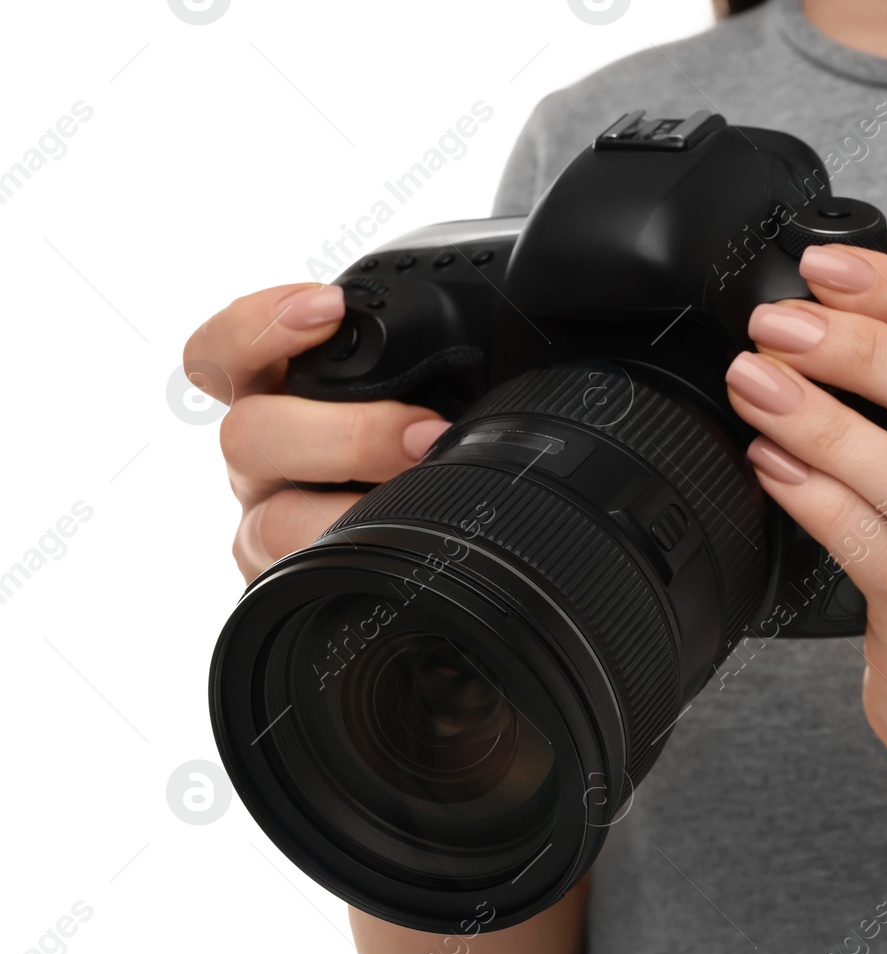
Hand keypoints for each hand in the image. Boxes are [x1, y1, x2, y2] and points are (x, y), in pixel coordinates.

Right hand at [184, 283, 451, 580]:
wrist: (459, 542)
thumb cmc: (437, 444)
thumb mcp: (436, 382)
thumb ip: (439, 350)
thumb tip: (533, 314)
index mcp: (281, 394)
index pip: (223, 352)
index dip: (259, 325)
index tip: (330, 309)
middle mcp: (263, 459)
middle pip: (246, 435)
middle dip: (346, 433)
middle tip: (425, 435)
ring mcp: (269, 522)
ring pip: (271, 518)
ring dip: (352, 509)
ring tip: (424, 507)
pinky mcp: (283, 581)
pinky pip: (295, 577)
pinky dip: (349, 563)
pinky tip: (398, 555)